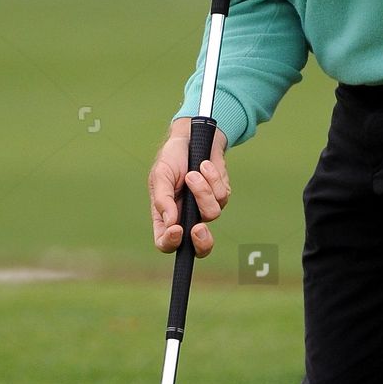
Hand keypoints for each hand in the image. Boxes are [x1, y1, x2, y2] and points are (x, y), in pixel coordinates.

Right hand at [148, 121, 230, 255]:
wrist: (193, 137)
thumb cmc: (172, 158)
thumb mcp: (161, 175)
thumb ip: (163, 199)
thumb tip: (170, 223)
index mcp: (166, 217)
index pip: (166, 242)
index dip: (171, 242)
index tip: (177, 229)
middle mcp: (186, 217)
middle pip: (199, 247)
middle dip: (202, 242)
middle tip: (199, 228)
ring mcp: (205, 208)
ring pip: (211, 214)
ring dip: (202, 190)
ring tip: (193, 172)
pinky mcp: (220, 196)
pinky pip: (221, 195)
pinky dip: (213, 178)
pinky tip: (204, 165)